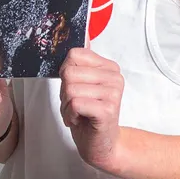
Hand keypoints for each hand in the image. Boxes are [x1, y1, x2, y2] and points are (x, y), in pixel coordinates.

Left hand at [59, 48, 124, 168]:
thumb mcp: (82, 84)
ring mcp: (113, 93)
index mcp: (109, 67)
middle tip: (76, 104)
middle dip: (64, 93)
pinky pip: (75, 103)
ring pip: (70, 89)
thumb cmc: (88, 115)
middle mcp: (115, 77)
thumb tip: (84, 33)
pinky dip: (70, 115)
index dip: (66, 74)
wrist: (102, 144)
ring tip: (78, 114)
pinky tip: (80, 120)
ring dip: (66, 106)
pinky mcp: (107, 109)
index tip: (76, 88)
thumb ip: (82, 62)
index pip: (74, 55)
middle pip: (69, 72)